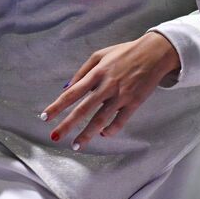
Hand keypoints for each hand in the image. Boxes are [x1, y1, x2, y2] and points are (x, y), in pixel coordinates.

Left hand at [40, 31, 180, 149]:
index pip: (72, 93)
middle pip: (83, 109)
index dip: (58, 105)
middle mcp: (107, 86)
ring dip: (87, 134)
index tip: (45, 117)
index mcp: (97, 73)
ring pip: (101, 119)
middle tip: (54, 137)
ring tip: (76, 145)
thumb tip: (66, 88)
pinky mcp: (134, 103)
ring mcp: (121, 96)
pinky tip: (103, 135)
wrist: (154, 53)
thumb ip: (82, 71)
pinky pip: (120, 121)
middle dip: (67, 124)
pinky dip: (111, 130)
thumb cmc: (124, 53)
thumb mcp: (100, 55)